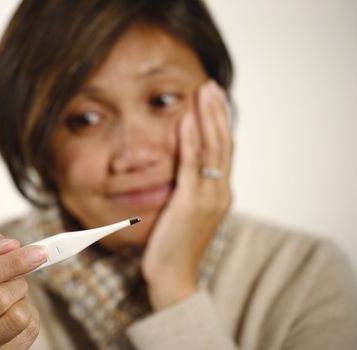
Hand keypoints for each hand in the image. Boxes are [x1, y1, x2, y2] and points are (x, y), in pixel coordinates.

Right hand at [0, 232, 46, 348]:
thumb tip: (11, 246)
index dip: (12, 263)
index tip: (38, 253)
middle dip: (17, 282)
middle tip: (15, 280)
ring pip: (17, 317)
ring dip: (24, 301)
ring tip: (12, 299)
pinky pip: (28, 333)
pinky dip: (30, 318)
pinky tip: (14, 315)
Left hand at [141, 80, 232, 310]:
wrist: (174, 278)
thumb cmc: (176, 246)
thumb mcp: (186, 212)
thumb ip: (189, 188)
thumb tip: (182, 167)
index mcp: (220, 193)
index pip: (223, 150)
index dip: (219, 122)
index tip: (213, 99)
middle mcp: (220, 191)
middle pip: (222, 143)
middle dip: (216, 112)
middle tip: (210, 85)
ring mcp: (209, 197)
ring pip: (211, 149)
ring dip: (206, 117)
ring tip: (202, 91)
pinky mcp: (191, 203)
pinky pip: (191, 166)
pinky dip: (189, 140)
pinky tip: (186, 120)